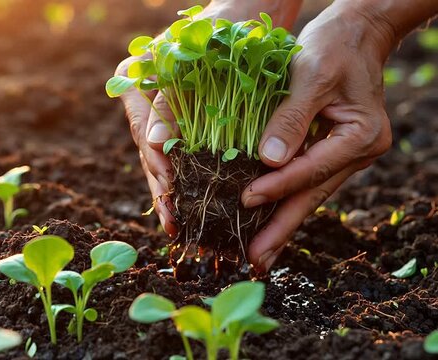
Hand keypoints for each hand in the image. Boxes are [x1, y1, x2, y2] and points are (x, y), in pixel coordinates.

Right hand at [115, 1, 301, 236]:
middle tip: (174, 224)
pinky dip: (188, 179)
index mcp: (135, 79)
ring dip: (172, 192)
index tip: (171, 191)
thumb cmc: (225, 26)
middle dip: (163, 189)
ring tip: (180, 226)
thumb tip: (156, 146)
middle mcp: (143, 98)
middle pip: (150, 152)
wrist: (249, 10)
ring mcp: (161, 111)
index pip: (143, 131)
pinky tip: (194, 206)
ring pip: (162, 159)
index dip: (157, 166)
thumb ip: (174, 102)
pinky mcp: (182, 121)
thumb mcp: (198, 61)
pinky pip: (180, 154)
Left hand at [242, 2, 393, 271]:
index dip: (277, 185)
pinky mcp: (329, 152)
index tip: (245, 200)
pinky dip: (283, 201)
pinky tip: (266, 223)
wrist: (356, 34)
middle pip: (312, 195)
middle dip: (281, 228)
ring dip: (281, 224)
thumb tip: (267, 161)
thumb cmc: (334, 47)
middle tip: (255, 259)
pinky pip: (304, 182)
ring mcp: (345, 156)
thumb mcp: (310, 74)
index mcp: (360, 135)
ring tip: (258, 254)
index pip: (311, 168)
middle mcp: (356, 152)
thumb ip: (290, 118)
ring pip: (307, 194)